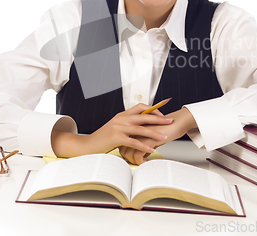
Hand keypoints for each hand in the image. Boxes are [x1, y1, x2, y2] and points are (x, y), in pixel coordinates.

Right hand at [51, 103, 172, 157]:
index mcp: (121, 115)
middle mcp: (120, 119)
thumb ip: (126, 126)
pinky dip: (144, 146)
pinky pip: (134, 142)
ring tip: (164, 137)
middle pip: (144, 116)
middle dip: (159, 119)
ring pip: (141, 129)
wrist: (86, 146)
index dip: (152, 109)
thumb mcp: (115, 128)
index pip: (140, 107)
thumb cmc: (102, 139)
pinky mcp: (116, 138)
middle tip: (170, 121)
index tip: (162, 114)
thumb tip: (140, 127)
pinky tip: (151, 150)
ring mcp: (118, 128)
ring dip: (154, 133)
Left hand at [118, 107, 196, 164]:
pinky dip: (140, 161)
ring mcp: (139, 135)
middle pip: (122, 148)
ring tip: (140, 163)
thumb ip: (143, 141)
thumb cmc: (165, 127)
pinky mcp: (147, 140)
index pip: (121, 142)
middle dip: (127, 158)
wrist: (175, 122)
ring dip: (133, 161)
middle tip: (135, 162)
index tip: (130, 157)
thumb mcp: (151, 134)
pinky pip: (138, 155)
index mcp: (133, 126)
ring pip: (128, 153)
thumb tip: (141, 155)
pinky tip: (145, 162)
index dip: (124, 152)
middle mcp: (134, 130)